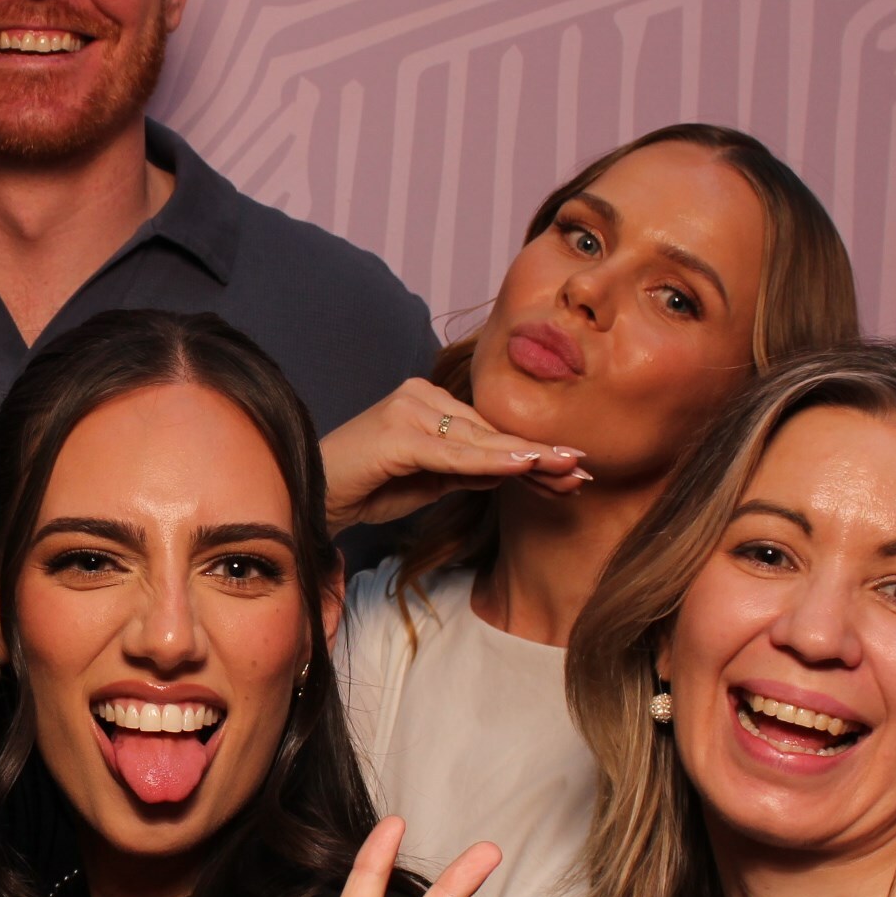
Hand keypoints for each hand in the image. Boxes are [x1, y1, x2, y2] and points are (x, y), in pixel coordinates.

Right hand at [320, 377, 588, 532]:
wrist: (312, 500)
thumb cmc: (365, 490)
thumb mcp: (428, 482)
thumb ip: (468, 470)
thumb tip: (514, 468)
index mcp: (426, 403)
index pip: (489, 429)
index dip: (531, 450)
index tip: (572, 468)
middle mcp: (419, 396)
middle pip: (491, 430)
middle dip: (539, 454)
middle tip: (584, 470)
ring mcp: (407, 409)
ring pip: (478, 438)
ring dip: (526, 457)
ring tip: (569, 468)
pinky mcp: (397, 432)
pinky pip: (454, 451)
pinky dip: (491, 459)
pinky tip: (525, 464)